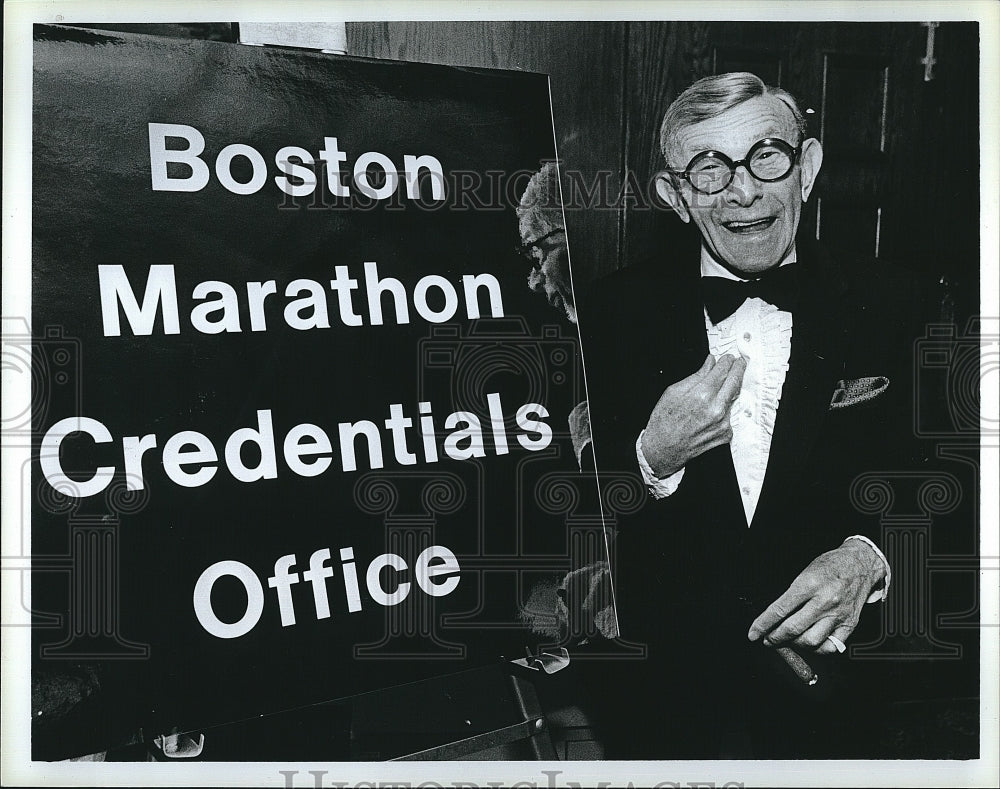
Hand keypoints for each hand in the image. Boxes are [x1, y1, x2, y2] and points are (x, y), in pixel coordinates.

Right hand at [641, 353, 745, 477]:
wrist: (663, 449)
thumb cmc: (664, 422)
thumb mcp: (673, 392)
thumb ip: (696, 376)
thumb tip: (709, 363)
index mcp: (701, 395)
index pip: (722, 371)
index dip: (726, 361)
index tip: (727, 358)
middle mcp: (715, 409)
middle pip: (735, 382)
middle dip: (738, 369)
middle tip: (739, 363)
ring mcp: (723, 423)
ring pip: (734, 398)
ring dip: (730, 389)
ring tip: (723, 384)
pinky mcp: (726, 434)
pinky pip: (730, 415)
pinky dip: (725, 408)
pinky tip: (713, 409)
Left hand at [747, 540, 886, 654]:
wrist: (860, 564)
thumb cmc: (830, 566)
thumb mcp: (804, 572)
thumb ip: (790, 595)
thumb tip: (774, 616)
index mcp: (808, 584)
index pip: (779, 610)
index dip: (763, 624)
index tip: (753, 633)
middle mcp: (823, 601)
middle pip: (793, 629)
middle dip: (775, 638)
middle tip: (768, 639)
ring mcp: (837, 614)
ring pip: (811, 641)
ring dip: (794, 645)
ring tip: (788, 640)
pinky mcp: (849, 624)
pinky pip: (831, 647)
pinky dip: (817, 649)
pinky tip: (809, 643)